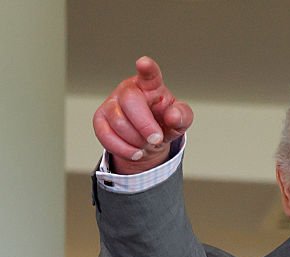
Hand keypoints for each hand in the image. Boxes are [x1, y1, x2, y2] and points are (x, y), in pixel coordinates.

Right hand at [93, 56, 193, 173]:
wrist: (149, 139)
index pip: (149, 74)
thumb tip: (173, 116)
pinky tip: (135, 152)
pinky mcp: (100, 119)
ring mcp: (112, 103)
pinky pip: (106, 135)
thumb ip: (182, 116)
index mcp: (151, 85)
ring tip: (146, 143)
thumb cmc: (164, 122)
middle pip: (131, 102)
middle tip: (156, 138)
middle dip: (145, 125)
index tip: (144, 63)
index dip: (147, 69)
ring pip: (118, 122)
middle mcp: (129, 90)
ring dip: (136, 140)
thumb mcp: (180, 120)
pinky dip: (124, 149)